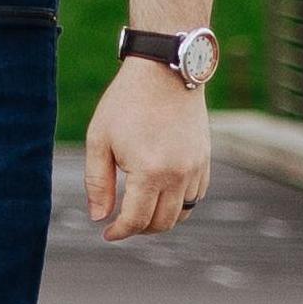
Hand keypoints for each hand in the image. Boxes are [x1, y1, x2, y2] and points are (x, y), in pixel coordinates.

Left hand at [84, 57, 214, 242]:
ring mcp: (195, 168)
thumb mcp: (100, 139)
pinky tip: (162, 194)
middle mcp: (178, 175)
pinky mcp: (205, 159)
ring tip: (141, 211)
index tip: (107, 233)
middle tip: (121, 222)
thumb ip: (97, 182)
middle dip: (139, 229)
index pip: (136, 220)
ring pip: (183, 214)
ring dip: (161, 219)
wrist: (164, 70)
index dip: (119, 232)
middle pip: (161, 223)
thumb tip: (99, 217)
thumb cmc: (126, 102)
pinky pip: (196, 196)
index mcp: (149, 172)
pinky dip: (180, 204)